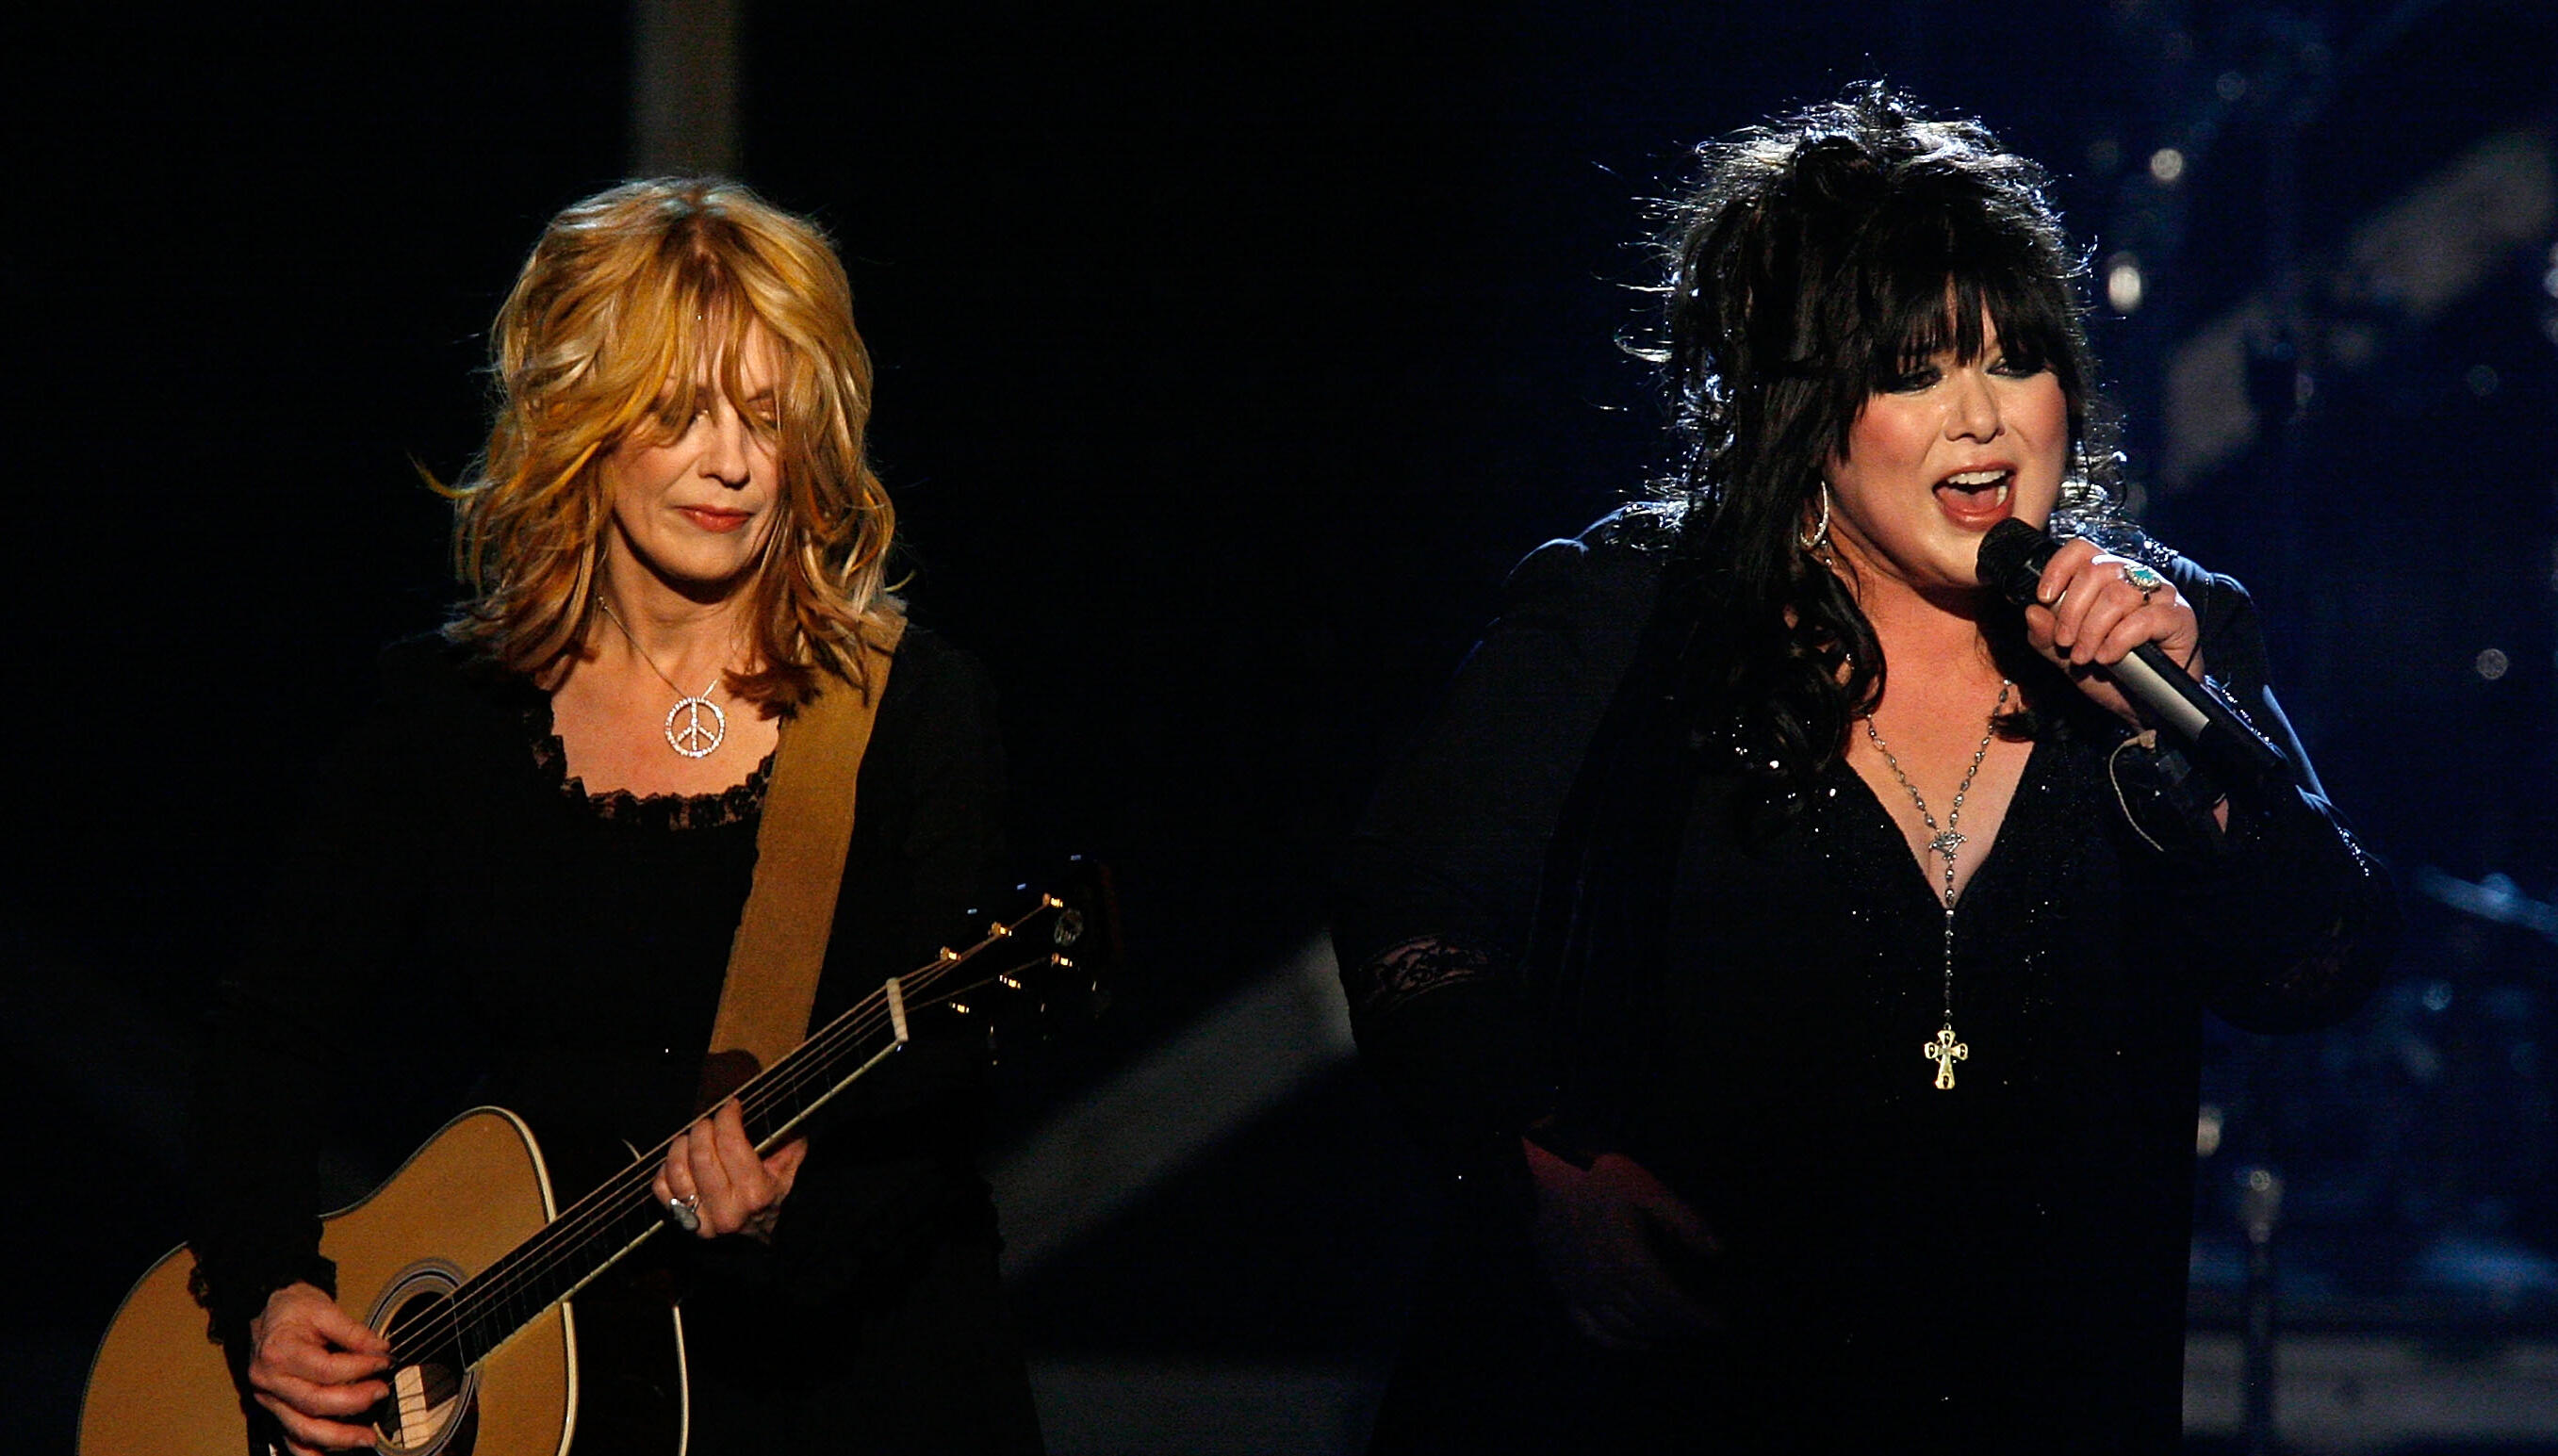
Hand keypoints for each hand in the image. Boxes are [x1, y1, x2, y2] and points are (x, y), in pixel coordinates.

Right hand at [244, 1281, 389, 1454]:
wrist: (267, 1312)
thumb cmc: (293, 1310)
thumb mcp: (323, 1307)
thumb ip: (353, 1331)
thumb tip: (381, 1348)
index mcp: (279, 1352)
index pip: (325, 1369)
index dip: (359, 1369)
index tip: (384, 1362)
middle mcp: (269, 1381)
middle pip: (314, 1403)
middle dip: (353, 1403)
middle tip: (382, 1392)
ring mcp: (269, 1399)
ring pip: (302, 1429)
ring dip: (338, 1438)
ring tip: (367, 1438)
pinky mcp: (275, 1410)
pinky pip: (290, 1439)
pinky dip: (310, 1453)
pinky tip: (332, 1455)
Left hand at [652, 1097, 808, 1240]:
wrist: (760, 1241)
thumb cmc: (774, 1199)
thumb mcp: (789, 1171)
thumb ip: (789, 1142)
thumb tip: (780, 1109)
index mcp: (756, 1194)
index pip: (731, 1144)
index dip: (728, 1117)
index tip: (731, 1106)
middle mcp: (727, 1210)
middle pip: (701, 1154)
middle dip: (704, 1127)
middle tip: (711, 1121)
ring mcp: (701, 1219)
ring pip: (677, 1169)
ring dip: (682, 1144)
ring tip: (694, 1137)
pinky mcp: (682, 1222)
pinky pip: (661, 1187)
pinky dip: (667, 1167)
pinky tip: (682, 1160)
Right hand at [1525, 1140, 1720, 1350]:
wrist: (1540, 1174)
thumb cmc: (1597, 1177)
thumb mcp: (1647, 1188)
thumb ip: (1684, 1220)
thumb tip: (1718, 1251)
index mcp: (1629, 1261)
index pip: (1670, 1303)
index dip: (1697, 1317)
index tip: (1720, 1322)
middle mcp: (1606, 1284)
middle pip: (1651, 1318)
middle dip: (1683, 1325)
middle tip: (1704, 1322)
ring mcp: (1582, 1291)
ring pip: (1625, 1327)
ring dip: (1656, 1333)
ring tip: (1678, 1329)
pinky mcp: (1564, 1290)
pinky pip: (1592, 1329)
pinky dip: (1618, 1343)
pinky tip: (1638, 1343)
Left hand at [2021, 537, 2204, 725]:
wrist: (2145, 706)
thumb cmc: (2110, 675)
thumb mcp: (2067, 658)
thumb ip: (2046, 637)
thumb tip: (2032, 611)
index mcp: (2106, 578)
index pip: (2082, 551)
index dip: (2059, 568)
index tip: (2044, 597)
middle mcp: (2134, 578)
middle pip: (2096, 571)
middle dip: (2071, 610)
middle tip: (2065, 642)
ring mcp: (2160, 594)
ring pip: (2117, 595)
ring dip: (2092, 630)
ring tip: (2085, 657)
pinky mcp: (2178, 616)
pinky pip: (2144, 619)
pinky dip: (2118, 640)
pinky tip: (2108, 657)